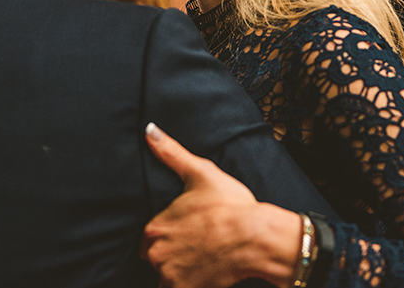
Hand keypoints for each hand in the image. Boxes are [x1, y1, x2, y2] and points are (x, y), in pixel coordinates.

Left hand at [141, 123, 302, 287]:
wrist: (255, 238)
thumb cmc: (230, 205)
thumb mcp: (199, 172)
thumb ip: (170, 153)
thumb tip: (150, 131)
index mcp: (154, 227)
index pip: (149, 236)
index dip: (167, 232)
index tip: (184, 230)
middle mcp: (157, 254)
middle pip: (156, 257)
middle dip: (171, 252)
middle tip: (196, 243)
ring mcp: (171, 276)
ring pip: (167, 276)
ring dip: (180, 270)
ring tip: (202, 258)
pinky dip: (190, 283)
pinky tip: (206, 272)